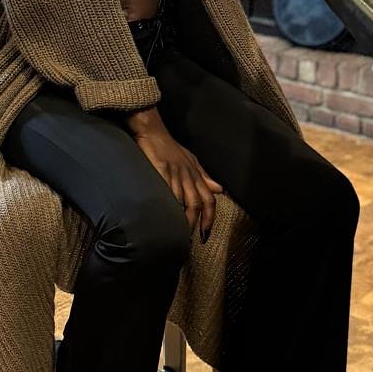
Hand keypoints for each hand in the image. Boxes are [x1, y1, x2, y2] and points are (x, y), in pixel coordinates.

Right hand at [125, 110, 221, 238]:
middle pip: (197, 203)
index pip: (209, 199)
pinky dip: (169, 204)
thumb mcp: (191, 161)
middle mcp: (189, 175)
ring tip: (177, 233)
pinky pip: (168, 190)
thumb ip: (204, 177)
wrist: (153, 131)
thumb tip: (219, 189)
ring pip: (184, 200)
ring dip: (182, 219)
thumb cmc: (170, 147)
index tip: (206, 233)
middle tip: (191, 239)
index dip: (209, 217)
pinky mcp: (161, 170)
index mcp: (196, 174)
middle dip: (196, 223)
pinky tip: (166, 215)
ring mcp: (175, 173)